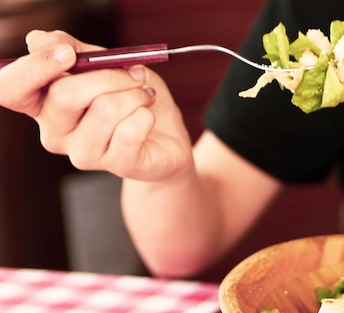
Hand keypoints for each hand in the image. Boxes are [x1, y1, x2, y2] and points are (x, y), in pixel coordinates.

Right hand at [0, 30, 193, 180]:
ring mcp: (83, 153)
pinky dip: (146, 113)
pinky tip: (148, 117)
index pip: (11, 90)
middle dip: (109, 75)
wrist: (167, 136)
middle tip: (136, 72)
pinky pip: (130, 130)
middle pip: (65, 94)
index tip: (67, 53)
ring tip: (145, 95)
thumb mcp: (106, 66)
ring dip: (135, 94)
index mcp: (43, 104)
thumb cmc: (130, 98)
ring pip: (105, 109)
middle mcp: (55, 132)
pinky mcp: (116, 164)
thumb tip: (38, 39)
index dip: (33, 68)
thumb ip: (75, 51)